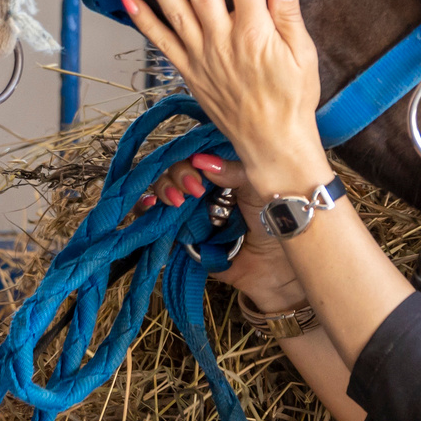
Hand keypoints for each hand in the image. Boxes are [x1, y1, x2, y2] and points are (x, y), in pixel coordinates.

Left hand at [119, 0, 329, 192]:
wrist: (273, 143)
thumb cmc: (293, 99)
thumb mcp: (303, 55)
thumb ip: (289, 13)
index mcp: (256, 33)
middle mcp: (224, 41)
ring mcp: (202, 56)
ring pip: (174, 10)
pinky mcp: (189, 72)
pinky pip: (161, 42)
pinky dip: (143, 19)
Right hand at [130, 150, 301, 303]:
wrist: (276, 266)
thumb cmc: (276, 222)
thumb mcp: (260, 187)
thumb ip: (233, 170)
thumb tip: (201, 160)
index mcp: (223, 171)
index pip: (196, 153)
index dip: (191, 156)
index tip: (199, 168)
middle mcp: (204, 187)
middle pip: (175, 168)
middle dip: (178, 174)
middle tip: (194, 191)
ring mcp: (190, 210)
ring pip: (162, 189)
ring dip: (162, 189)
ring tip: (176, 201)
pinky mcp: (180, 234)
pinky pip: (154, 218)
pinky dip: (144, 208)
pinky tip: (149, 205)